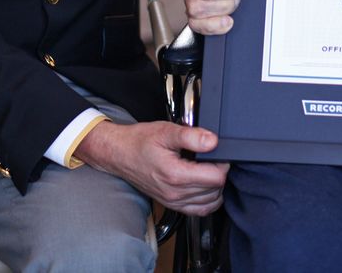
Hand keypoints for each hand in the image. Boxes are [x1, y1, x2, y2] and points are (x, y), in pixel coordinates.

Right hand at [74, 120, 228, 215]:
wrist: (119, 154)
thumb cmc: (139, 142)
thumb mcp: (165, 131)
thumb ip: (191, 136)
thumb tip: (212, 141)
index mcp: (175, 174)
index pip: (216, 178)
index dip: (222, 163)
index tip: (217, 152)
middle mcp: (174, 193)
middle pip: (215, 191)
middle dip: (219, 173)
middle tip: (212, 158)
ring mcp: (173, 201)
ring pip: (210, 202)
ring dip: (215, 187)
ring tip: (208, 170)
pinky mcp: (172, 205)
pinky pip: (199, 210)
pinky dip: (208, 200)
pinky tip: (205, 186)